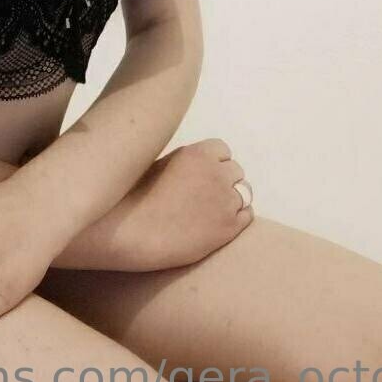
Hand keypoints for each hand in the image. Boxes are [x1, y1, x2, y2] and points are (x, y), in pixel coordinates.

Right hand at [114, 137, 254, 269]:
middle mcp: (217, 173)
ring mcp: (225, 201)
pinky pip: (247, 215)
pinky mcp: (229, 227)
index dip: (213, 162)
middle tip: (205, 195)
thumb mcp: (163, 162)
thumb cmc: (138, 196)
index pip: (223, 150)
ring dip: (231, 199)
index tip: (202, 174)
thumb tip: (200, 166)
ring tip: (210, 210)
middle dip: (223, 180)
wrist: (134, 231)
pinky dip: (237, 217)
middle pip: (236, 171)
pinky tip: (218, 223)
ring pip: (244, 193)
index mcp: (199, 153)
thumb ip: (188, 162)